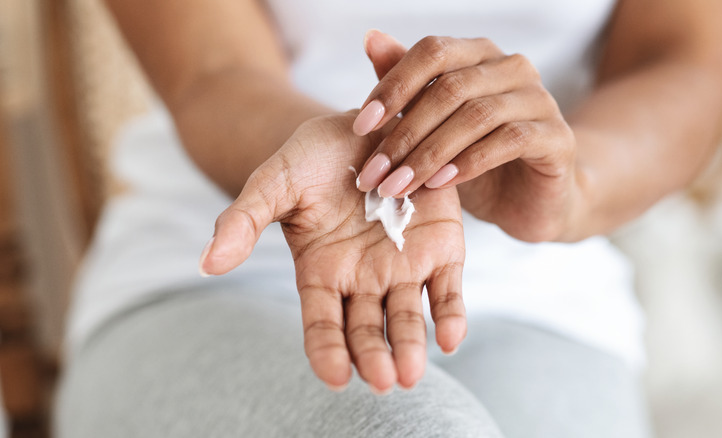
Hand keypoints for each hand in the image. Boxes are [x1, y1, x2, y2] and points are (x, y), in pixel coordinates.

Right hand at [199, 113, 466, 391]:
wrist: (365, 126)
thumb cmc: (312, 158)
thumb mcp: (274, 182)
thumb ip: (243, 221)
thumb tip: (208, 263)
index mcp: (321, 273)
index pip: (323, 323)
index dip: (328, 351)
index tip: (337, 377)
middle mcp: (363, 280)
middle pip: (368, 329)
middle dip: (375, 356)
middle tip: (385, 380)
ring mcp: (404, 267)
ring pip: (408, 316)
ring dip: (412, 345)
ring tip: (412, 371)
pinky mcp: (441, 248)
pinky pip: (447, 288)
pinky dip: (451, 314)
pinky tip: (452, 338)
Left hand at [354, 32, 579, 240]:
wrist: (532, 198)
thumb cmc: (479, 158)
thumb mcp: (435, 125)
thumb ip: (407, 86)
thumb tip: (371, 38)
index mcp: (480, 55)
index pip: (432, 52)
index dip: (393, 85)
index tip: (359, 126)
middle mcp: (512, 68)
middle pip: (450, 87)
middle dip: (404, 133)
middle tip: (374, 172)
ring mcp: (539, 99)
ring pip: (476, 115)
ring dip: (430, 154)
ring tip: (400, 184)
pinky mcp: (557, 136)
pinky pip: (509, 140)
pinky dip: (469, 162)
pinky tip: (442, 183)